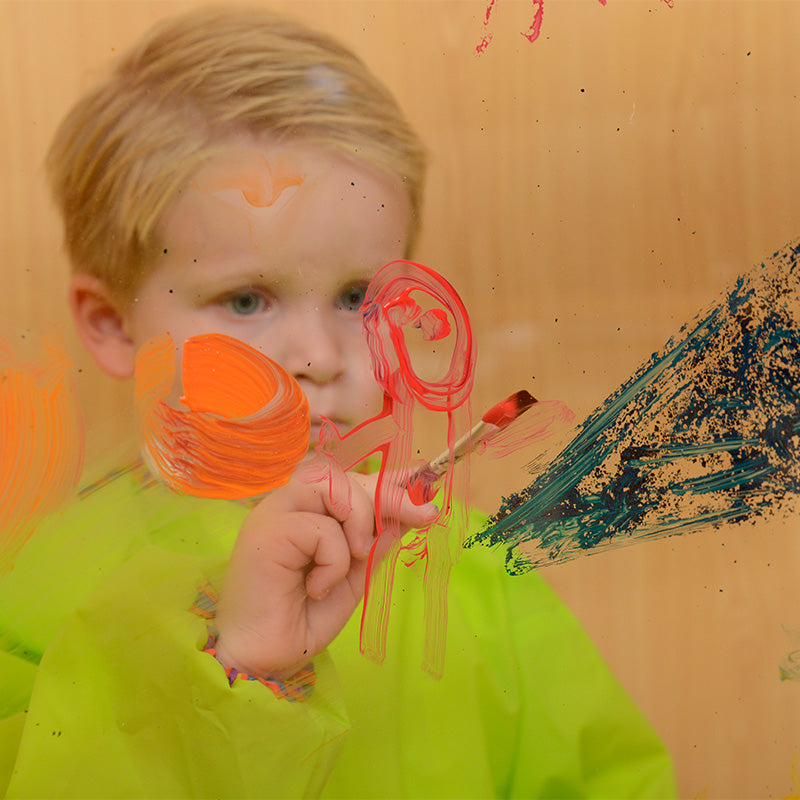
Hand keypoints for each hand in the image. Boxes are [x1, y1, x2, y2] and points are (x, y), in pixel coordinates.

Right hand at [213, 471, 436, 679]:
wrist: (266, 657)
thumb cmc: (304, 620)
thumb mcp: (353, 576)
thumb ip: (373, 543)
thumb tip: (407, 513)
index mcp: (307, 513)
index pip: (349, 482)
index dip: (385, 478)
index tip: (421, 478)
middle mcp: (289, 505)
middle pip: (344, 478)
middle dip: (388, 495)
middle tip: (423, 516)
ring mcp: (275, 512)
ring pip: (334, 488)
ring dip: (360, 521)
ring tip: (357, 558)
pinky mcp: (267, 528)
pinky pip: (323, 528)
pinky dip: (334, 561)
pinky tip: (316, 588)